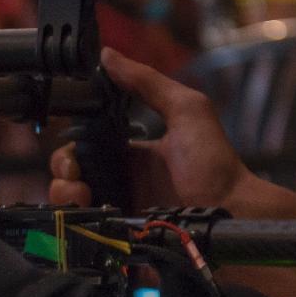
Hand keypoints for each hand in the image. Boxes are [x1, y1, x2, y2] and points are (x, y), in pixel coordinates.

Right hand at [51, 50, 295, 296]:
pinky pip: (85, 236)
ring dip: (64, 197)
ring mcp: (119, 214)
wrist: (233, 213)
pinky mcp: (121, 242)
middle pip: (69, 178)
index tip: (72, 151)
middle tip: (75, 176)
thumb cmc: (216, 163)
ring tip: (81, 196)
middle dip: (62, 174)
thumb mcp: (186, 110)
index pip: (82, 149)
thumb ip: (147, 82)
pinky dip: (76, 226)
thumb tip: (108, 54)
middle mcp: (119, 184)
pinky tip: (88, 216)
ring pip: (69, 208)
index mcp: (129, 155)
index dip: (69, 149)